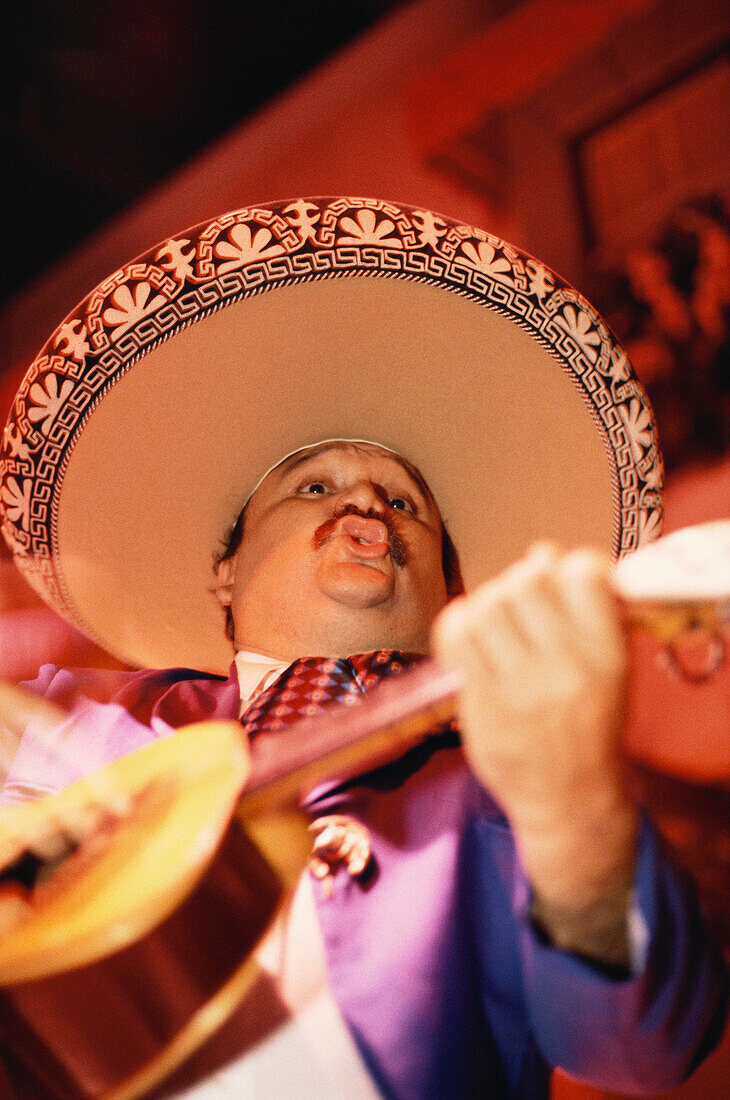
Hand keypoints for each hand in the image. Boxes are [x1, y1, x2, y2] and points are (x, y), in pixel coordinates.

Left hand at [432, 543, 637, 916]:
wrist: (570, 799)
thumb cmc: (588, 722)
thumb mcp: (611, 668)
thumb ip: (586, 613)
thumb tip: (544, 553)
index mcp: (608, 656)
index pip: (583, 574)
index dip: (565, 565)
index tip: (560, 579)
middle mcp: (566, 670)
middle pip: (526, 584)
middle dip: (520, 582)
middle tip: (521, 604)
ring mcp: (520, 689)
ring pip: (488, 604)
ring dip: (488, 603)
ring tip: (497, 623)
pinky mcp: (481, 704)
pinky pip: (456, 636)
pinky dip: (458, 623)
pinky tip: (470, 635)